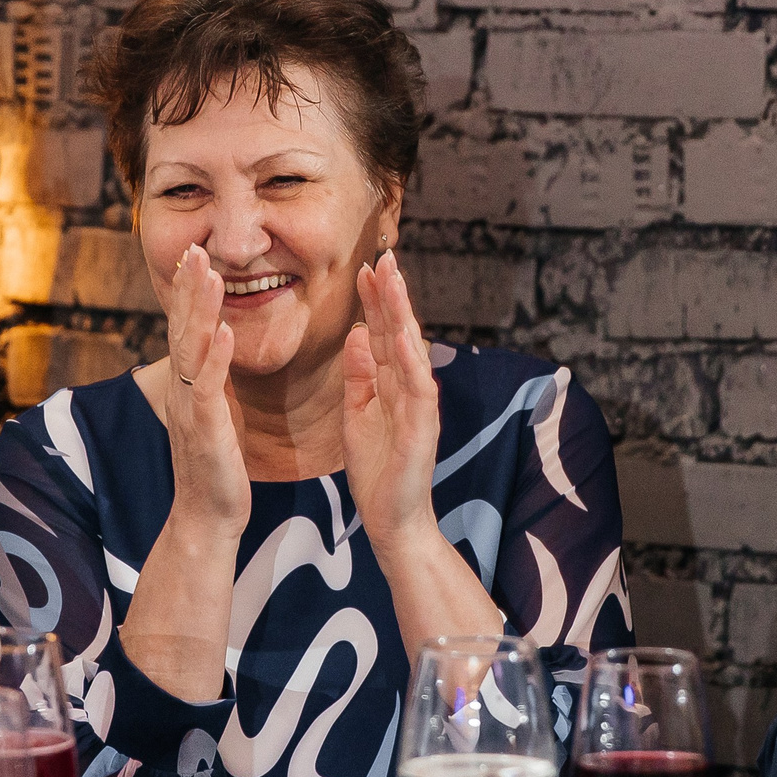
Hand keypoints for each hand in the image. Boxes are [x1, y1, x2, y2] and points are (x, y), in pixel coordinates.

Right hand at [155, 246, 249, 541]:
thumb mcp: (216, 415)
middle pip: (183, 329)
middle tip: (194, 247)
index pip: (187, 330)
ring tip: (208, 274)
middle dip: (189, 288)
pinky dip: (214, 357)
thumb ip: (214, 382)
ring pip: (191, 350)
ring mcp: (191, 409)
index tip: (195, 254)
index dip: (190, 292)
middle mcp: (184, 392)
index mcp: (190, 386)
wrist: (208, 518)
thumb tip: (219, 351)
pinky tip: (223, 330)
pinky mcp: (205, 430)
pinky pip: (207, 387)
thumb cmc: (217, 469)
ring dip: (199, 310)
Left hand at [341, 253, 442, 552]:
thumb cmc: (378, 472)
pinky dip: (410, 360)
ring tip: (393, 279)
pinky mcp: (422, 430)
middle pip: (399, 333)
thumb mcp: (358, 415)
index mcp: (393, 386)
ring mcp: (419, 408)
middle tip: (383, 255)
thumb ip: (359, 377)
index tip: (364, 266)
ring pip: (411, 351)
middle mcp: (411, 390)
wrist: (392, 521)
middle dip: (391, 295)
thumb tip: (354, 335)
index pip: (383, 335)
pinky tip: (402, 334)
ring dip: (402, 314)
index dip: (374, 302)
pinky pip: (418, 389)